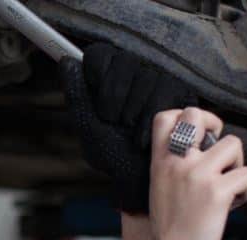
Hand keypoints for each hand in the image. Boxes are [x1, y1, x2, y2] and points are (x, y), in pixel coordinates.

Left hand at [58, 43, 197, 212]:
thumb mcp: (89, 126)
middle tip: (116, 123)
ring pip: (145, 77)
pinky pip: (163, 91)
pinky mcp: (180, 90)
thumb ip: (76, 94)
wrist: (141, 177)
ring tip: (131, 130)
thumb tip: (67, 62)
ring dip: (133, 112)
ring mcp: (158, 78)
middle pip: (123, 62)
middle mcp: (134, 72)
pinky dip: (149, 118)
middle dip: (115, 100)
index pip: (100, 55)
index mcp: (108, 77)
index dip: (98, 80)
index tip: (99, 106)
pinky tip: (144, 135)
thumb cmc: (114, 154)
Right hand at [146, 107, 246, 239]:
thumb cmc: (169, 228)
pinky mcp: (217, 193)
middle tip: (218, 155)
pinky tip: (230, 206)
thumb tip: (207, 144)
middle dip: (216, 128)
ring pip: (234, 144)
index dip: (188, 116)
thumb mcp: (161, 187)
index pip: (166, 116)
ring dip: (236, 166)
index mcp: (160, 161)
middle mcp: (177, 163)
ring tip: (225, 188)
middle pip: (198, 115)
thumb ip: (176, 163)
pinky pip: (246, 174)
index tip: (199, 135)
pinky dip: (245, 191)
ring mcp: (197, 176)